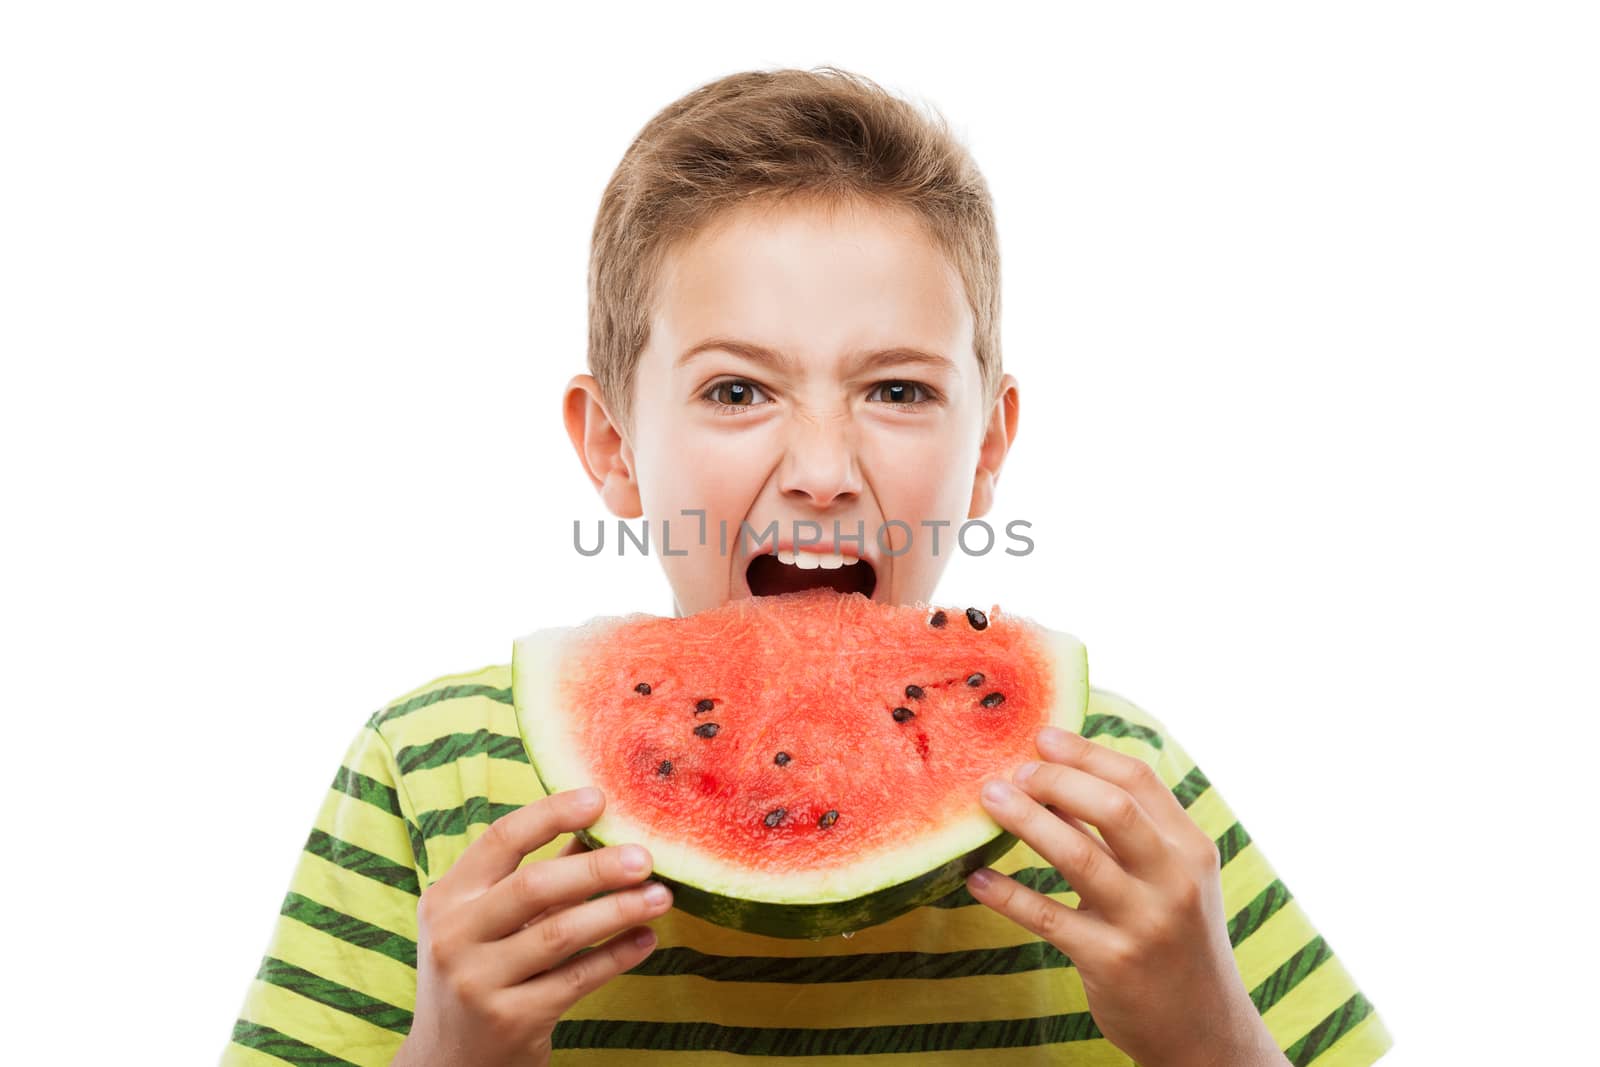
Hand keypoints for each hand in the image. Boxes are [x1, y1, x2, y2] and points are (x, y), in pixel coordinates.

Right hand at [393, 787, 672, 1066]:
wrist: (447, 1063)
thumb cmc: (479, 973)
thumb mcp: (488, 922)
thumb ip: (539, 877)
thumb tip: (599, 827)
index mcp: (448, 898)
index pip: (501, 839)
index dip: (552, 813)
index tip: (600, 798)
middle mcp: (455, 936)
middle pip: (535, 886)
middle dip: (598, 868)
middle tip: (646, 857)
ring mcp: (478, 981)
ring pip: (561, 933)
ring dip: (619, 910)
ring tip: (662, 897)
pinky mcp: (510, 1020)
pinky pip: (576, 979)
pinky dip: (617, 955)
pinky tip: (646, 939)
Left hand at [966, 727, 1287, 1066]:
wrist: (1205, 1032)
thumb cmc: (1177, 942)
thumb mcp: (1172, 880)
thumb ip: (1130, 833)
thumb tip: (1059, 778)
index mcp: (1190, 848)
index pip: (1138, 779)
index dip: (1086, 752)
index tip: (1042, 736)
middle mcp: (1174, 880)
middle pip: (1112, 806)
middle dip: (1055, 780)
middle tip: (1013, 772)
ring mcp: (1144, 921)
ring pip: (1077, 855)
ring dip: (1025, 821)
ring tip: (988, 800)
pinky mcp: (1111, 961)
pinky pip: (1047, 917)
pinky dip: (1005, 894)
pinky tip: (975, 880)